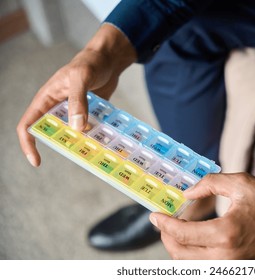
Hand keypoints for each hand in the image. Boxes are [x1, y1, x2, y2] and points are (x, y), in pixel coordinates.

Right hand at [16, 24, 134, 166]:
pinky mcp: (90, 113)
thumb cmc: (90, 62)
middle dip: (62, 144)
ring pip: (73, 132)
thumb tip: (76, 127)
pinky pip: (89, 128)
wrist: (108, 58)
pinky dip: (95, 135)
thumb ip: (78, 101)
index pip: (28, 124)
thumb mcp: (81, 78)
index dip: (28, 144)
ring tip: (94, 150)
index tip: (37, 162)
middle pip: (53, 132)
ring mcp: (74, 111)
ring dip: (81, 141)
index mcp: (46, 99)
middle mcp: (58, 107)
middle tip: (78, 154)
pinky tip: (106, 140)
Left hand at [149, 173, 254, 258]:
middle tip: (162, 223)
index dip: (163, 224)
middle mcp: (227, 256)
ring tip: (175, 231)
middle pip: (181, 255)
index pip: (182, 234)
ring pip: (191, 266)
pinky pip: (206, 268)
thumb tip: (187, 192)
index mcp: (226, 233)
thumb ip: (209, 184)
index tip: (154, 215)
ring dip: (178, 250)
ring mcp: (233, 266)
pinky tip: (193, 242)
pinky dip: (193, 257)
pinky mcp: (239, 269)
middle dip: (166, 238)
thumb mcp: (240, 183)